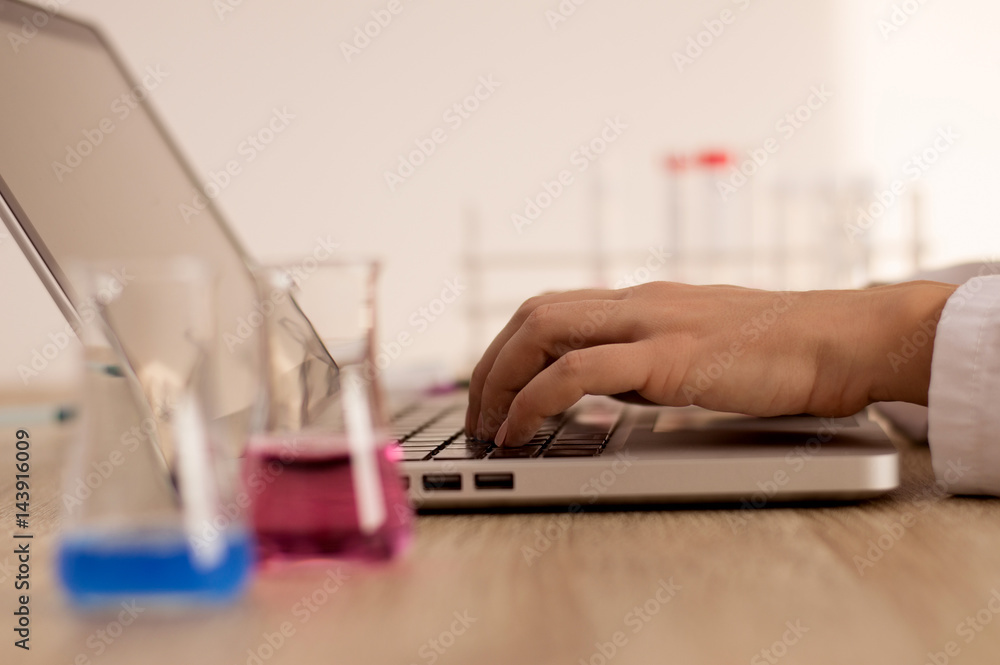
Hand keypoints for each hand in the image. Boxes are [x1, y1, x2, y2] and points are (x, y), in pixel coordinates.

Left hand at [465, 280, 955, 446]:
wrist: (842, 341)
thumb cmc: (781, 352)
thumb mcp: (697, 350)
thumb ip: (649, 361)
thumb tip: (608, 387)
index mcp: (643, 302)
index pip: (552, 309)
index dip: (508, 348)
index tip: (491, 391)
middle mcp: (638, 303)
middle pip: (533, 314)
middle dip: (489, 366)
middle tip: (476, 418)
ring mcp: (652, 325)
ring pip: (543, 331)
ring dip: (500, 381)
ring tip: (489, 429)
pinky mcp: (670, 357)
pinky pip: (579, 372)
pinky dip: (537, 400)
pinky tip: (522, 431)